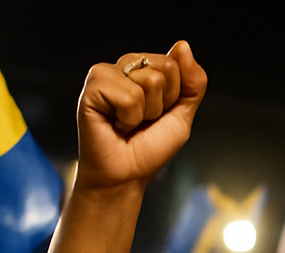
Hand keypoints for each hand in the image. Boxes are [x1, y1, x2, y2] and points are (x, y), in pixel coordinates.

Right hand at [75, 41, 206, 192]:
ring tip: (128, 124)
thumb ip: (192, 83)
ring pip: (148, 81)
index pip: (175, 64)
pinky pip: (129, 95)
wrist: (125, 176)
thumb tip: (183, 45)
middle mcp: (124, 66)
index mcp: (144, 69)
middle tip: (142, 121)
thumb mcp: (182, 116)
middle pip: (165, 69)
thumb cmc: (148, 149)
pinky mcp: (92, 88)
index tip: (157, 116)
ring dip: (145, 113)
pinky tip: (115, 124)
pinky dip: (129, 118)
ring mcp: (105, 74)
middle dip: (162, 104)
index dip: (174, 97)